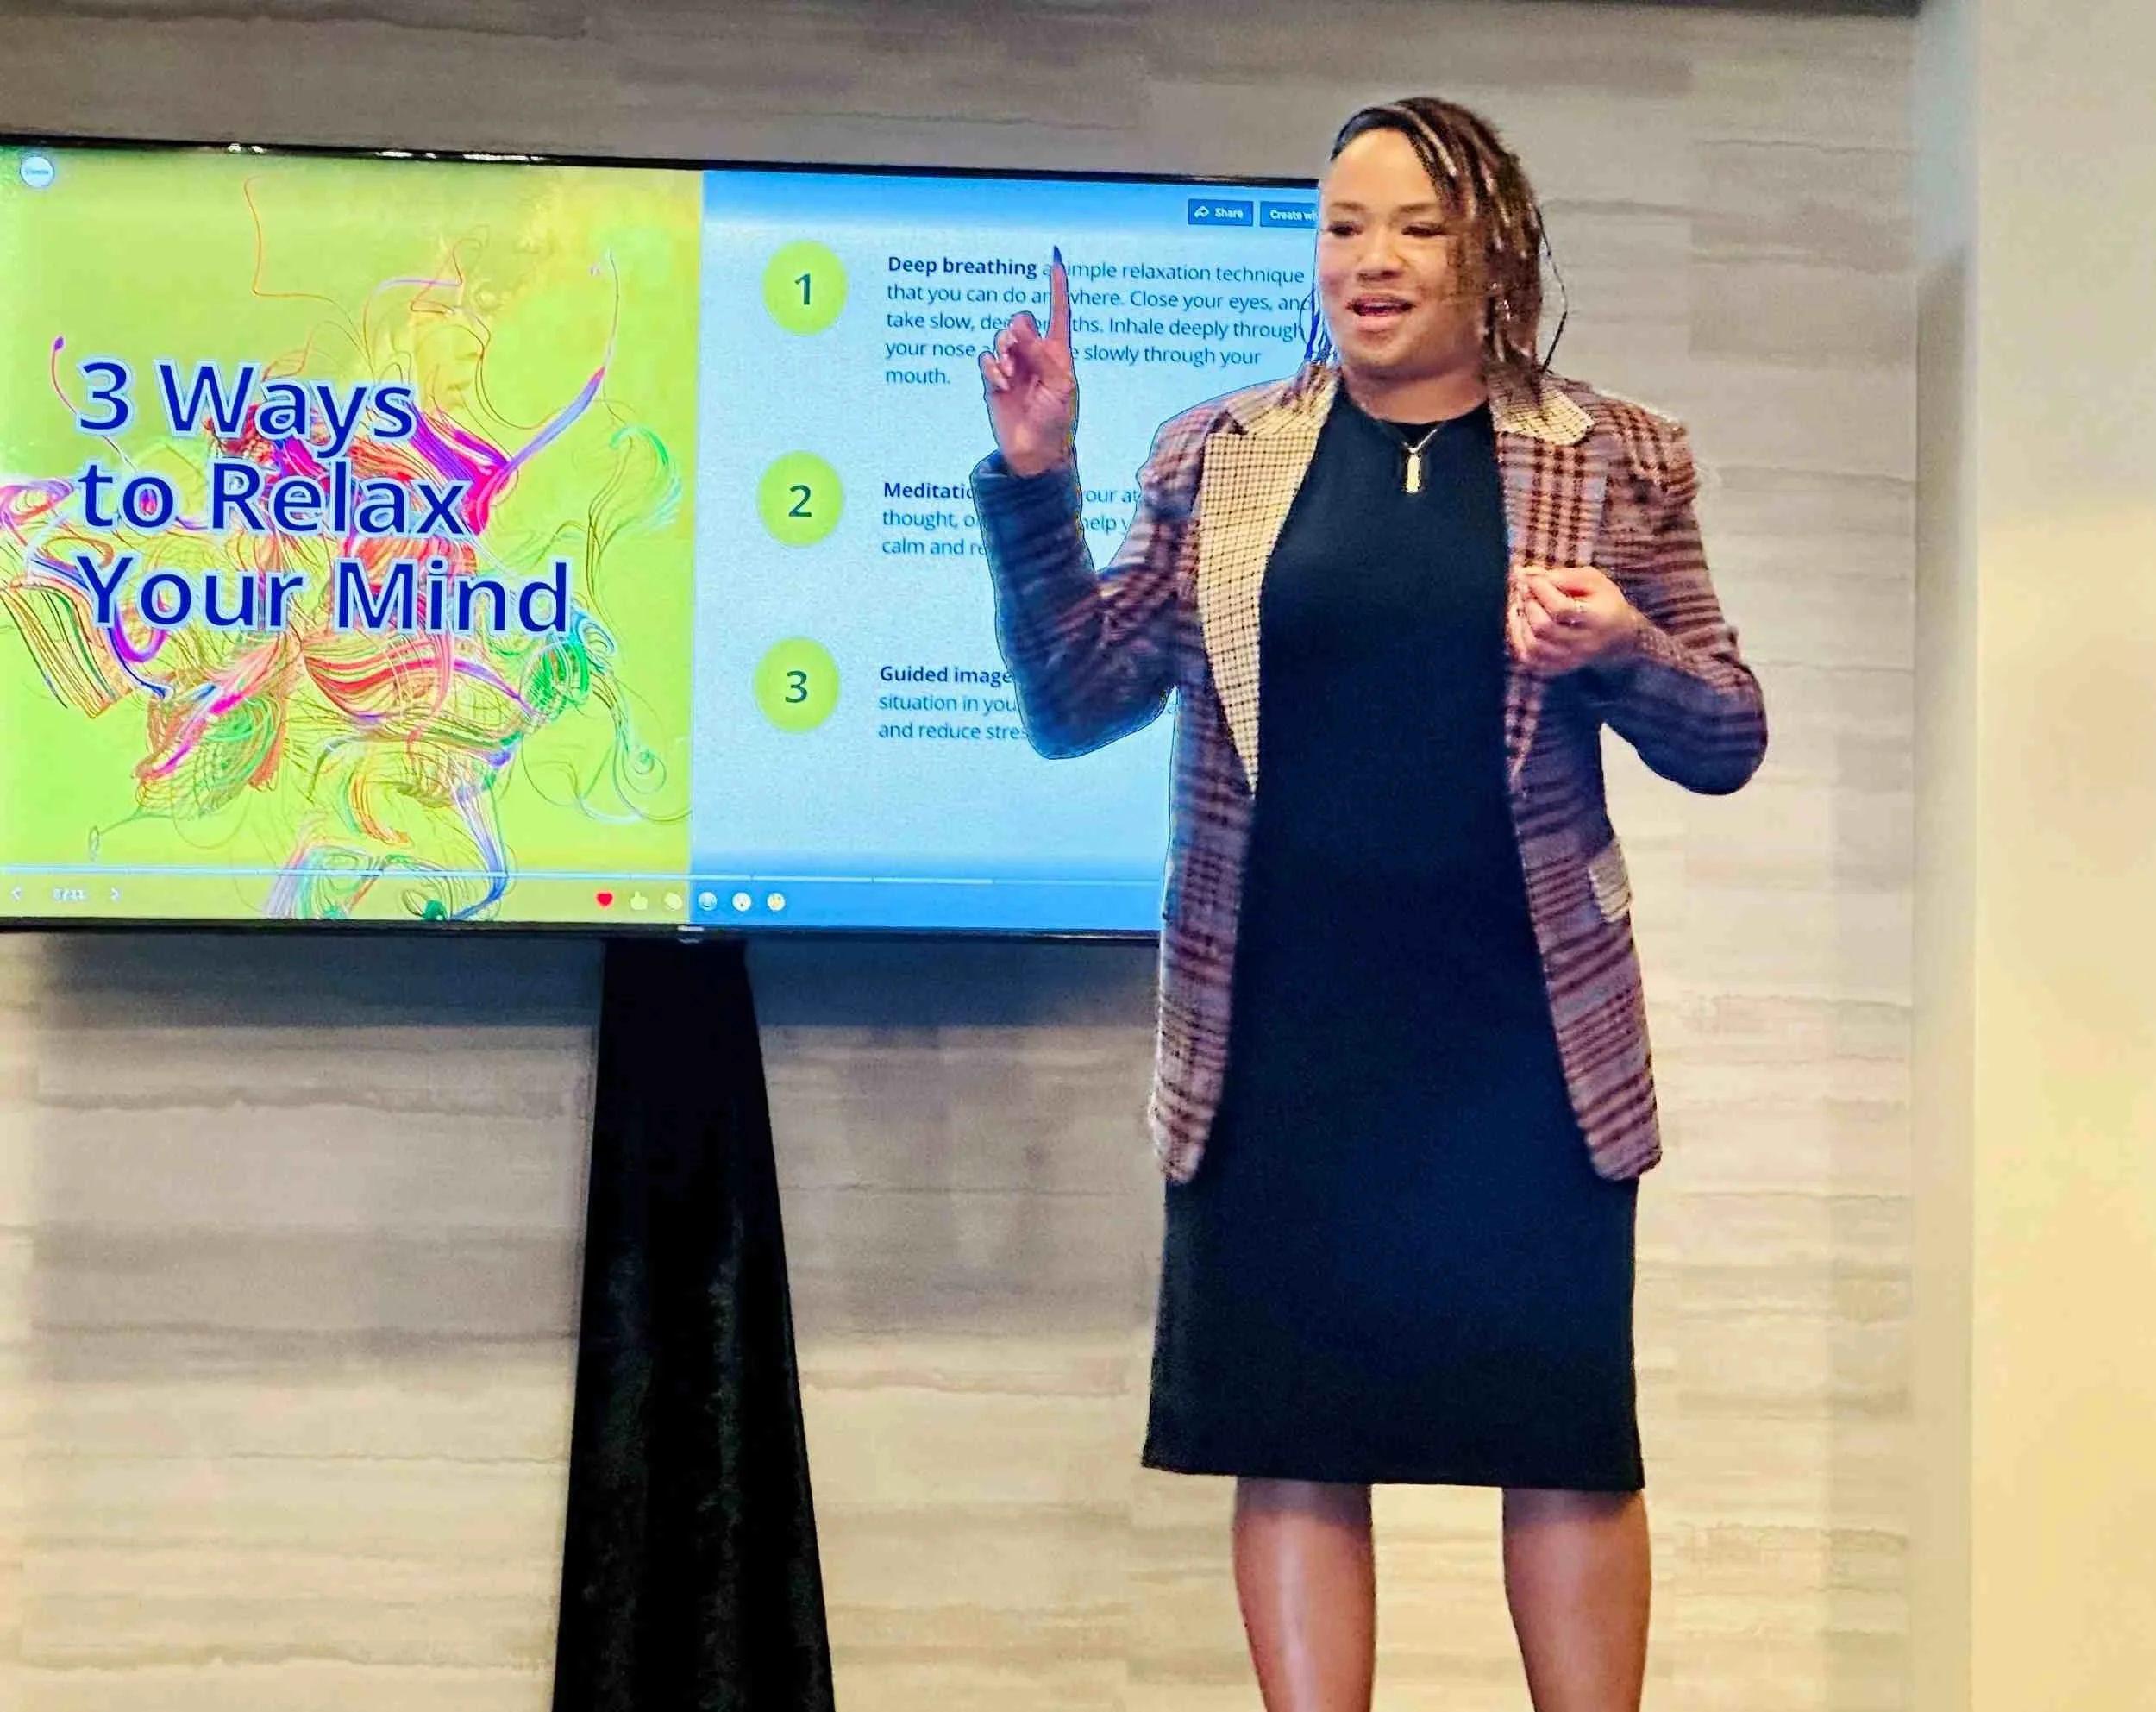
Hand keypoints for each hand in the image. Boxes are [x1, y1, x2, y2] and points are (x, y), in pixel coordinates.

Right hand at [979, 249, 1077, 476]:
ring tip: (1011, 376)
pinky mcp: (994, 380)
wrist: (1034, 453)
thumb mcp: (1060, 386)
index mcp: (1058, 353)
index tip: (1055, 260)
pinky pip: (986, 358)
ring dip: (1005, 353)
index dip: (1057, 287)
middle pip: (1021, 321)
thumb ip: (1041, 354)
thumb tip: (1018, 327)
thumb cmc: (1057, 421)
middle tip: (1020, 354)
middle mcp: (1035, 355)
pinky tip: (1000, 385)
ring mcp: (1014, 367)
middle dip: (1019, 332)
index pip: (1058, 313)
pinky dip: (992, 368)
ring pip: (1001, 337)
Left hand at [1508, 565, 1644, 676]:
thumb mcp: (1594, 581)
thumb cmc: (1604, 602)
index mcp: (1598, 619)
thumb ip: (1564, 575)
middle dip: (1528, 603)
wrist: (1619, 637)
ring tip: (1521, 603)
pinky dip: (1518, 639)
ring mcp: (1571, 659)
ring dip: (1520, 621)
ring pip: (1534, 646)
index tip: (1527, 575)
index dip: (1539, 590)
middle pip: (1544, 628)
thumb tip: (1528, 573)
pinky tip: (1520, 621)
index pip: (1561, 608)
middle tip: (1524, 588)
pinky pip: (1530, 659)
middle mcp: (1585, 644)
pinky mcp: (1559, 668)